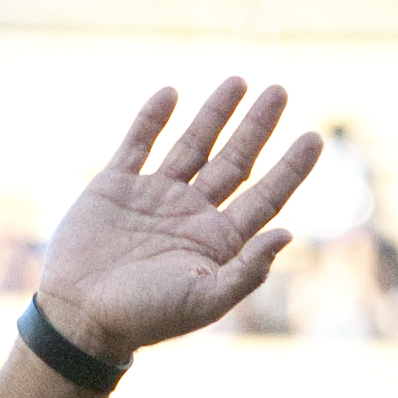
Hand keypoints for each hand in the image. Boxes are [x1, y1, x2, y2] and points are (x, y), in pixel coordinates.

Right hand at [35, 79, 321, 364]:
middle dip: (257, 128)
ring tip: (238, 80)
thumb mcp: (206, 299)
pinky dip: (152, 117)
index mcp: (219, 243)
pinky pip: (138, 142)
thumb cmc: (148, 317)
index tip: (315, 137)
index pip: (265, 197)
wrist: (82, 316)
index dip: (290, 169)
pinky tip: (171, 93)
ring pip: (193, 145)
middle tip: (279, 91)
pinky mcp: (117, 185)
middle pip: (235, 162)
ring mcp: (155, 197)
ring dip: (215, 113)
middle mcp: (192, 215)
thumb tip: (288, 233)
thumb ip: (248, 270)